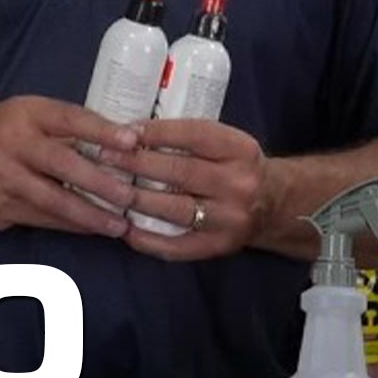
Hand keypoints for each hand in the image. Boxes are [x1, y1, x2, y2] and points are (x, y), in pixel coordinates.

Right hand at [0, 95, 142, 236]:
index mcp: (22, 114)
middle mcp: (12, 144)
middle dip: (101, 181)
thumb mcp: (18, 116)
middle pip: (63, 163)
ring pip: (54, 200)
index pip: (69, 119)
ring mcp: (3, 179)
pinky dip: (70, 225)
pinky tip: (92, 229)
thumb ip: (58, 127)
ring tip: (119, 225)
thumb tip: (115, 140)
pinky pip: (42, 219)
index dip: (102, 130)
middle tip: (131, 195)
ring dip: (90, 214)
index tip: (133, 142)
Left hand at [110, 118, 276, 260]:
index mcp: (239, 150)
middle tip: (103, 157)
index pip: (194, 135)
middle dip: (136, 163)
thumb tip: (129, 132)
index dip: (156, 133)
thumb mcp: (224, 142)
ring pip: (175, 209)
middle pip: (180, 172)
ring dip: (137, 200)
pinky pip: (178, 246)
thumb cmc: (234, 166)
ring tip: (107, 191)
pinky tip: (124, 229)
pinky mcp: (219, 246)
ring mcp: (230, 218)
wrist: (274, 204)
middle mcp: (239, 183)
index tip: (122, 131)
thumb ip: (187, 138)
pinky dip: (148, 239)